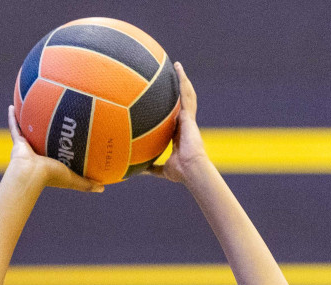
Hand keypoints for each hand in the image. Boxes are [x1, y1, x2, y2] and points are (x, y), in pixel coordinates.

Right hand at [6, 105, 103, 191]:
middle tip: (50, 120)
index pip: (55, 153)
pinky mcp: (17, 141)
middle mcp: (36, 154)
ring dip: (28, 122)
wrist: (30, 174)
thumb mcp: (73, 178)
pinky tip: (12, 105)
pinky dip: (12, 117)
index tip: (65, 139)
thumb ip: (87, 183)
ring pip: (27, 131)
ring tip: (30, 108)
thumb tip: (103, 187)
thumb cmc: (51, 176)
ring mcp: (26, 147)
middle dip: (44, 132)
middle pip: (41, 140)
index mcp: (48, 162)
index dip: (60, 147)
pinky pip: (14, 126)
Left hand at [148, 63, 207, 184]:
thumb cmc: (180, 172)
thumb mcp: (163, 169)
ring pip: (186, 95)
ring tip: (177, 67)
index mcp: (180, 135)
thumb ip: (153, 168)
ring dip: (182, 81)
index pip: (176, 119)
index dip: (173, 110)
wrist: (191, 168)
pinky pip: (186, 94)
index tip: (167, 103)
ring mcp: (188, 118)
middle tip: (174, 77)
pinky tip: (178, 70)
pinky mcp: (189, 115)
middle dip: (179, 90)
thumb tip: (140, 171)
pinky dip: (182, 81)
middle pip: (182, 103)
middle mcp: (185, 124)